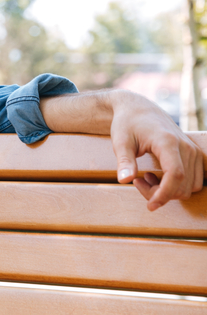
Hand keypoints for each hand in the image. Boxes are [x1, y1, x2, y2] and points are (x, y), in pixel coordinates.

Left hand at [109, 91, 204, 210]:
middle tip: (135, 182)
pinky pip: (192, 181)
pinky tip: (156, 176)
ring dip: (167, 191)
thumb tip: (124, 180)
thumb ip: (124, 161)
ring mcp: (193, 151)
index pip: (175, 175)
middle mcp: (186, 146)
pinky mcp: (194, 155)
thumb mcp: (120, 141)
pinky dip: (176, 186)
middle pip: (182, 185)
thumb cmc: (127, 124)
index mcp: (168, 142)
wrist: (138, 108)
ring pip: (189, 187)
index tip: (149, 206)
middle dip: (159, 193)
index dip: (164, 194)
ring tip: (145, 178)